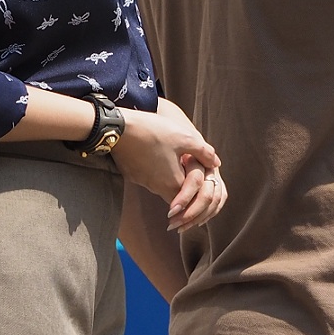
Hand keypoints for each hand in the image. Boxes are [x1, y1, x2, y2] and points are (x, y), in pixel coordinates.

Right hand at [116, 98, 225, 230]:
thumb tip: (216, 163)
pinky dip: (161, 179)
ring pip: (164, 190)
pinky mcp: (134, 175)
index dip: (199, 203)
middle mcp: (157, 187)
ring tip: (181, 179)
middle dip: (186, 200)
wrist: (117, 129)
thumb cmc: (154, 132)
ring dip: (174, 188)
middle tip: (193, 197)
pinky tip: (163, 166)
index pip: (190, 202)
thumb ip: (204, 152)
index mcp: (173, 182)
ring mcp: (144, 182)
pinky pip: (152, 181)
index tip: (203, 205)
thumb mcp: (185, 138)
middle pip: (176, 200)